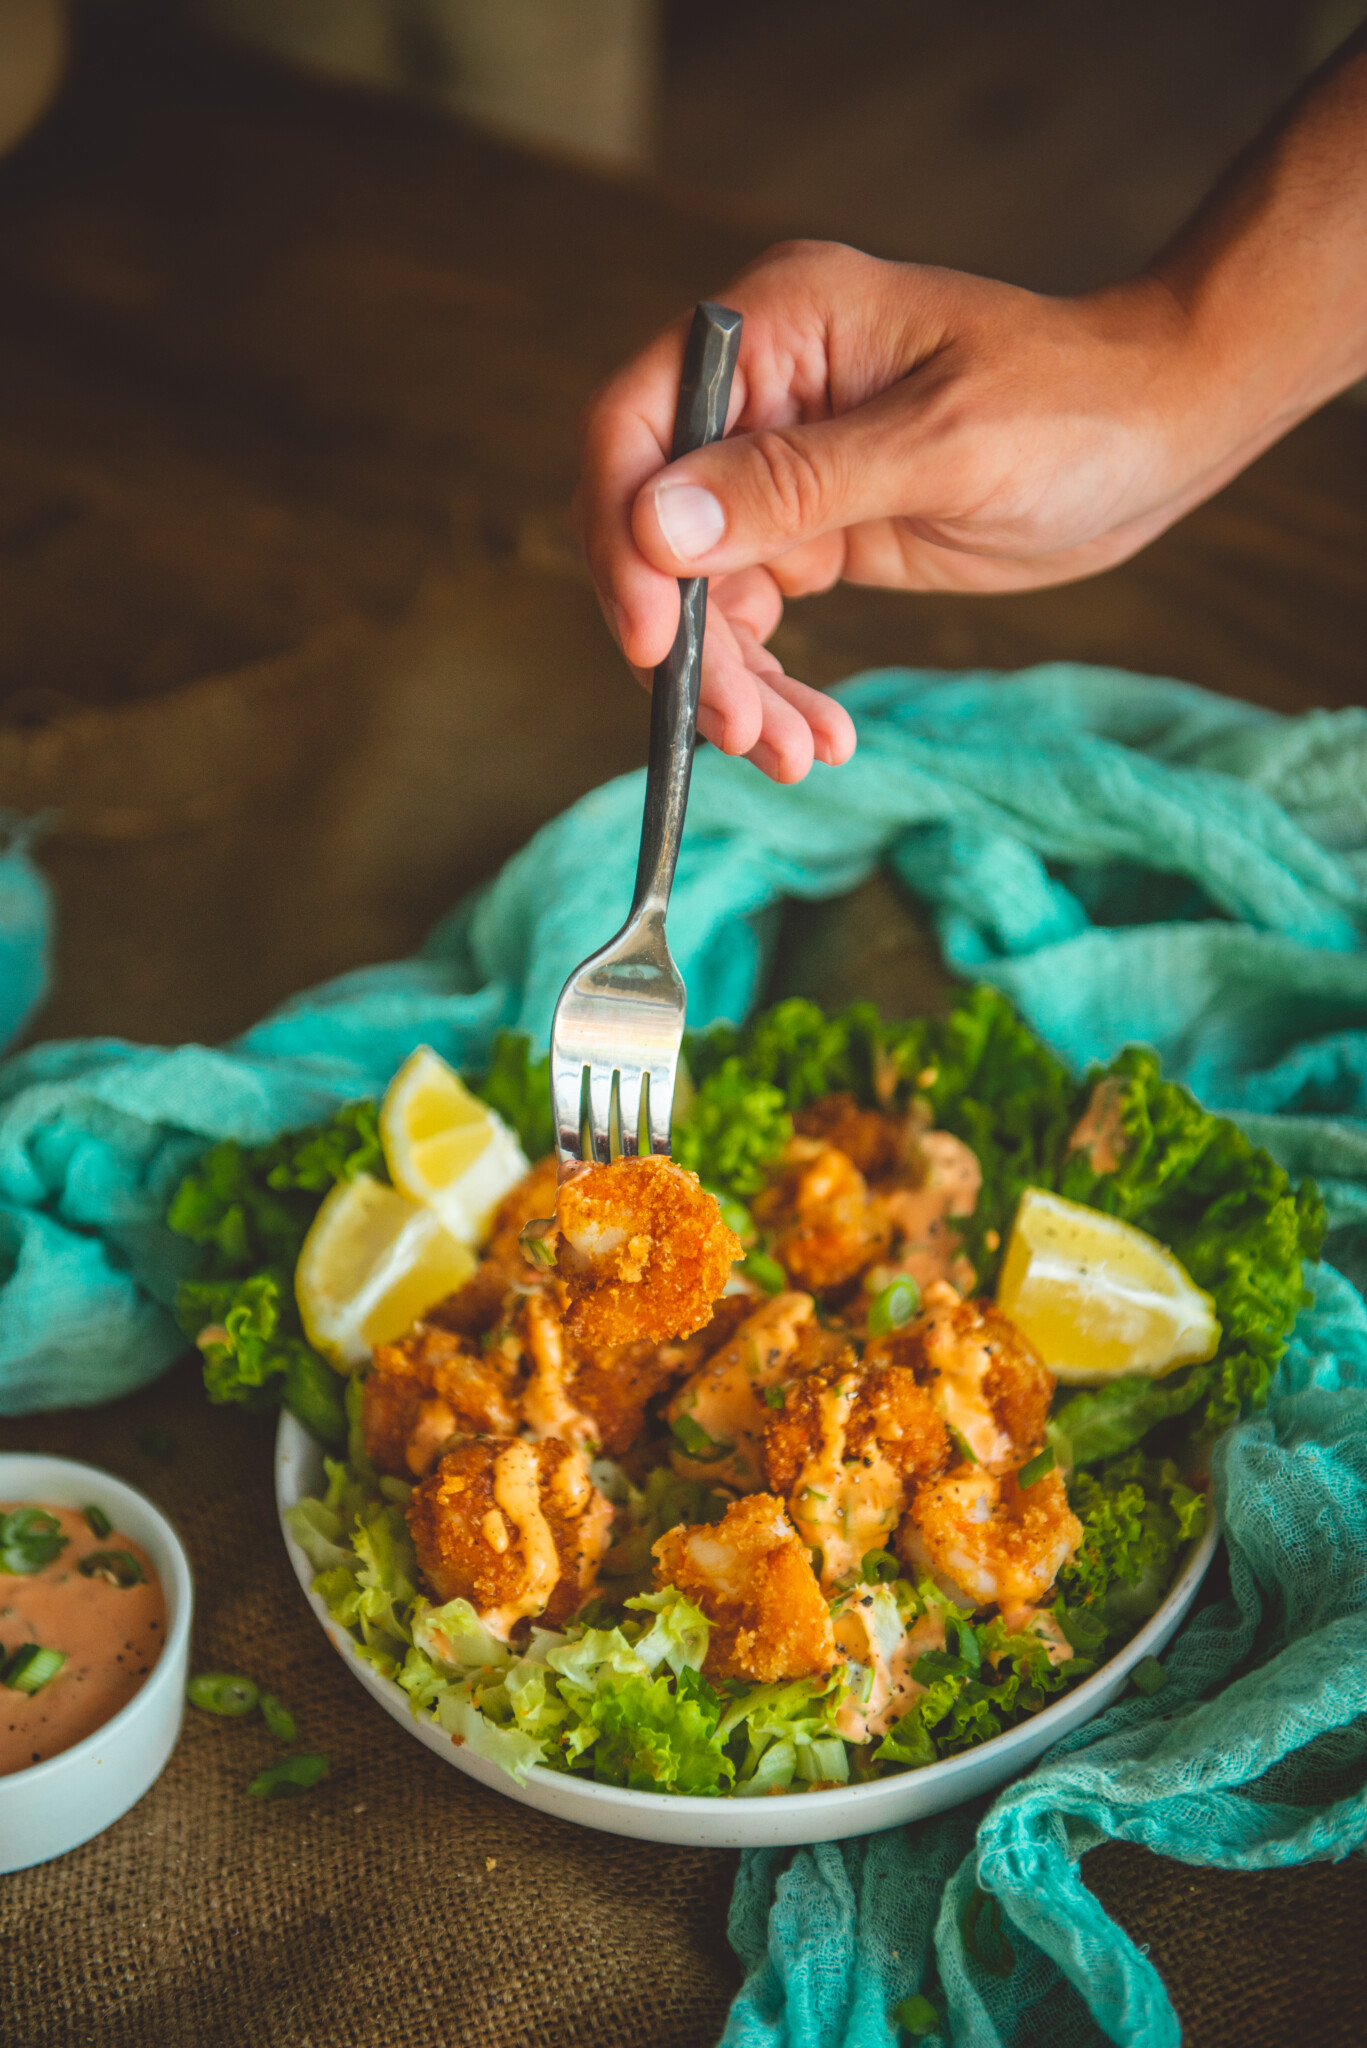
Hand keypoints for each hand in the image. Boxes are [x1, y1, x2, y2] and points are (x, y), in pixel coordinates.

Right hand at [575, 242, 1291, 781]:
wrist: (1161, 437)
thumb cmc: (1072, 407)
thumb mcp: (940, 447)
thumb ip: (796, 485)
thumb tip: (656, 525)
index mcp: (774, 328)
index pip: (634, 428)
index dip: (624, 537)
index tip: (655, 640)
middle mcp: (759, 394)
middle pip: (656, 528)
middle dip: (692, 642)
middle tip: (740, 730)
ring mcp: (783, 467)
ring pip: (703, 593)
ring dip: (734, 684)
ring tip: (793, 755)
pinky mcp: (816, 532)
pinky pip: (759, 621)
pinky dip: (778, 684)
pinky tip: (820, 733)